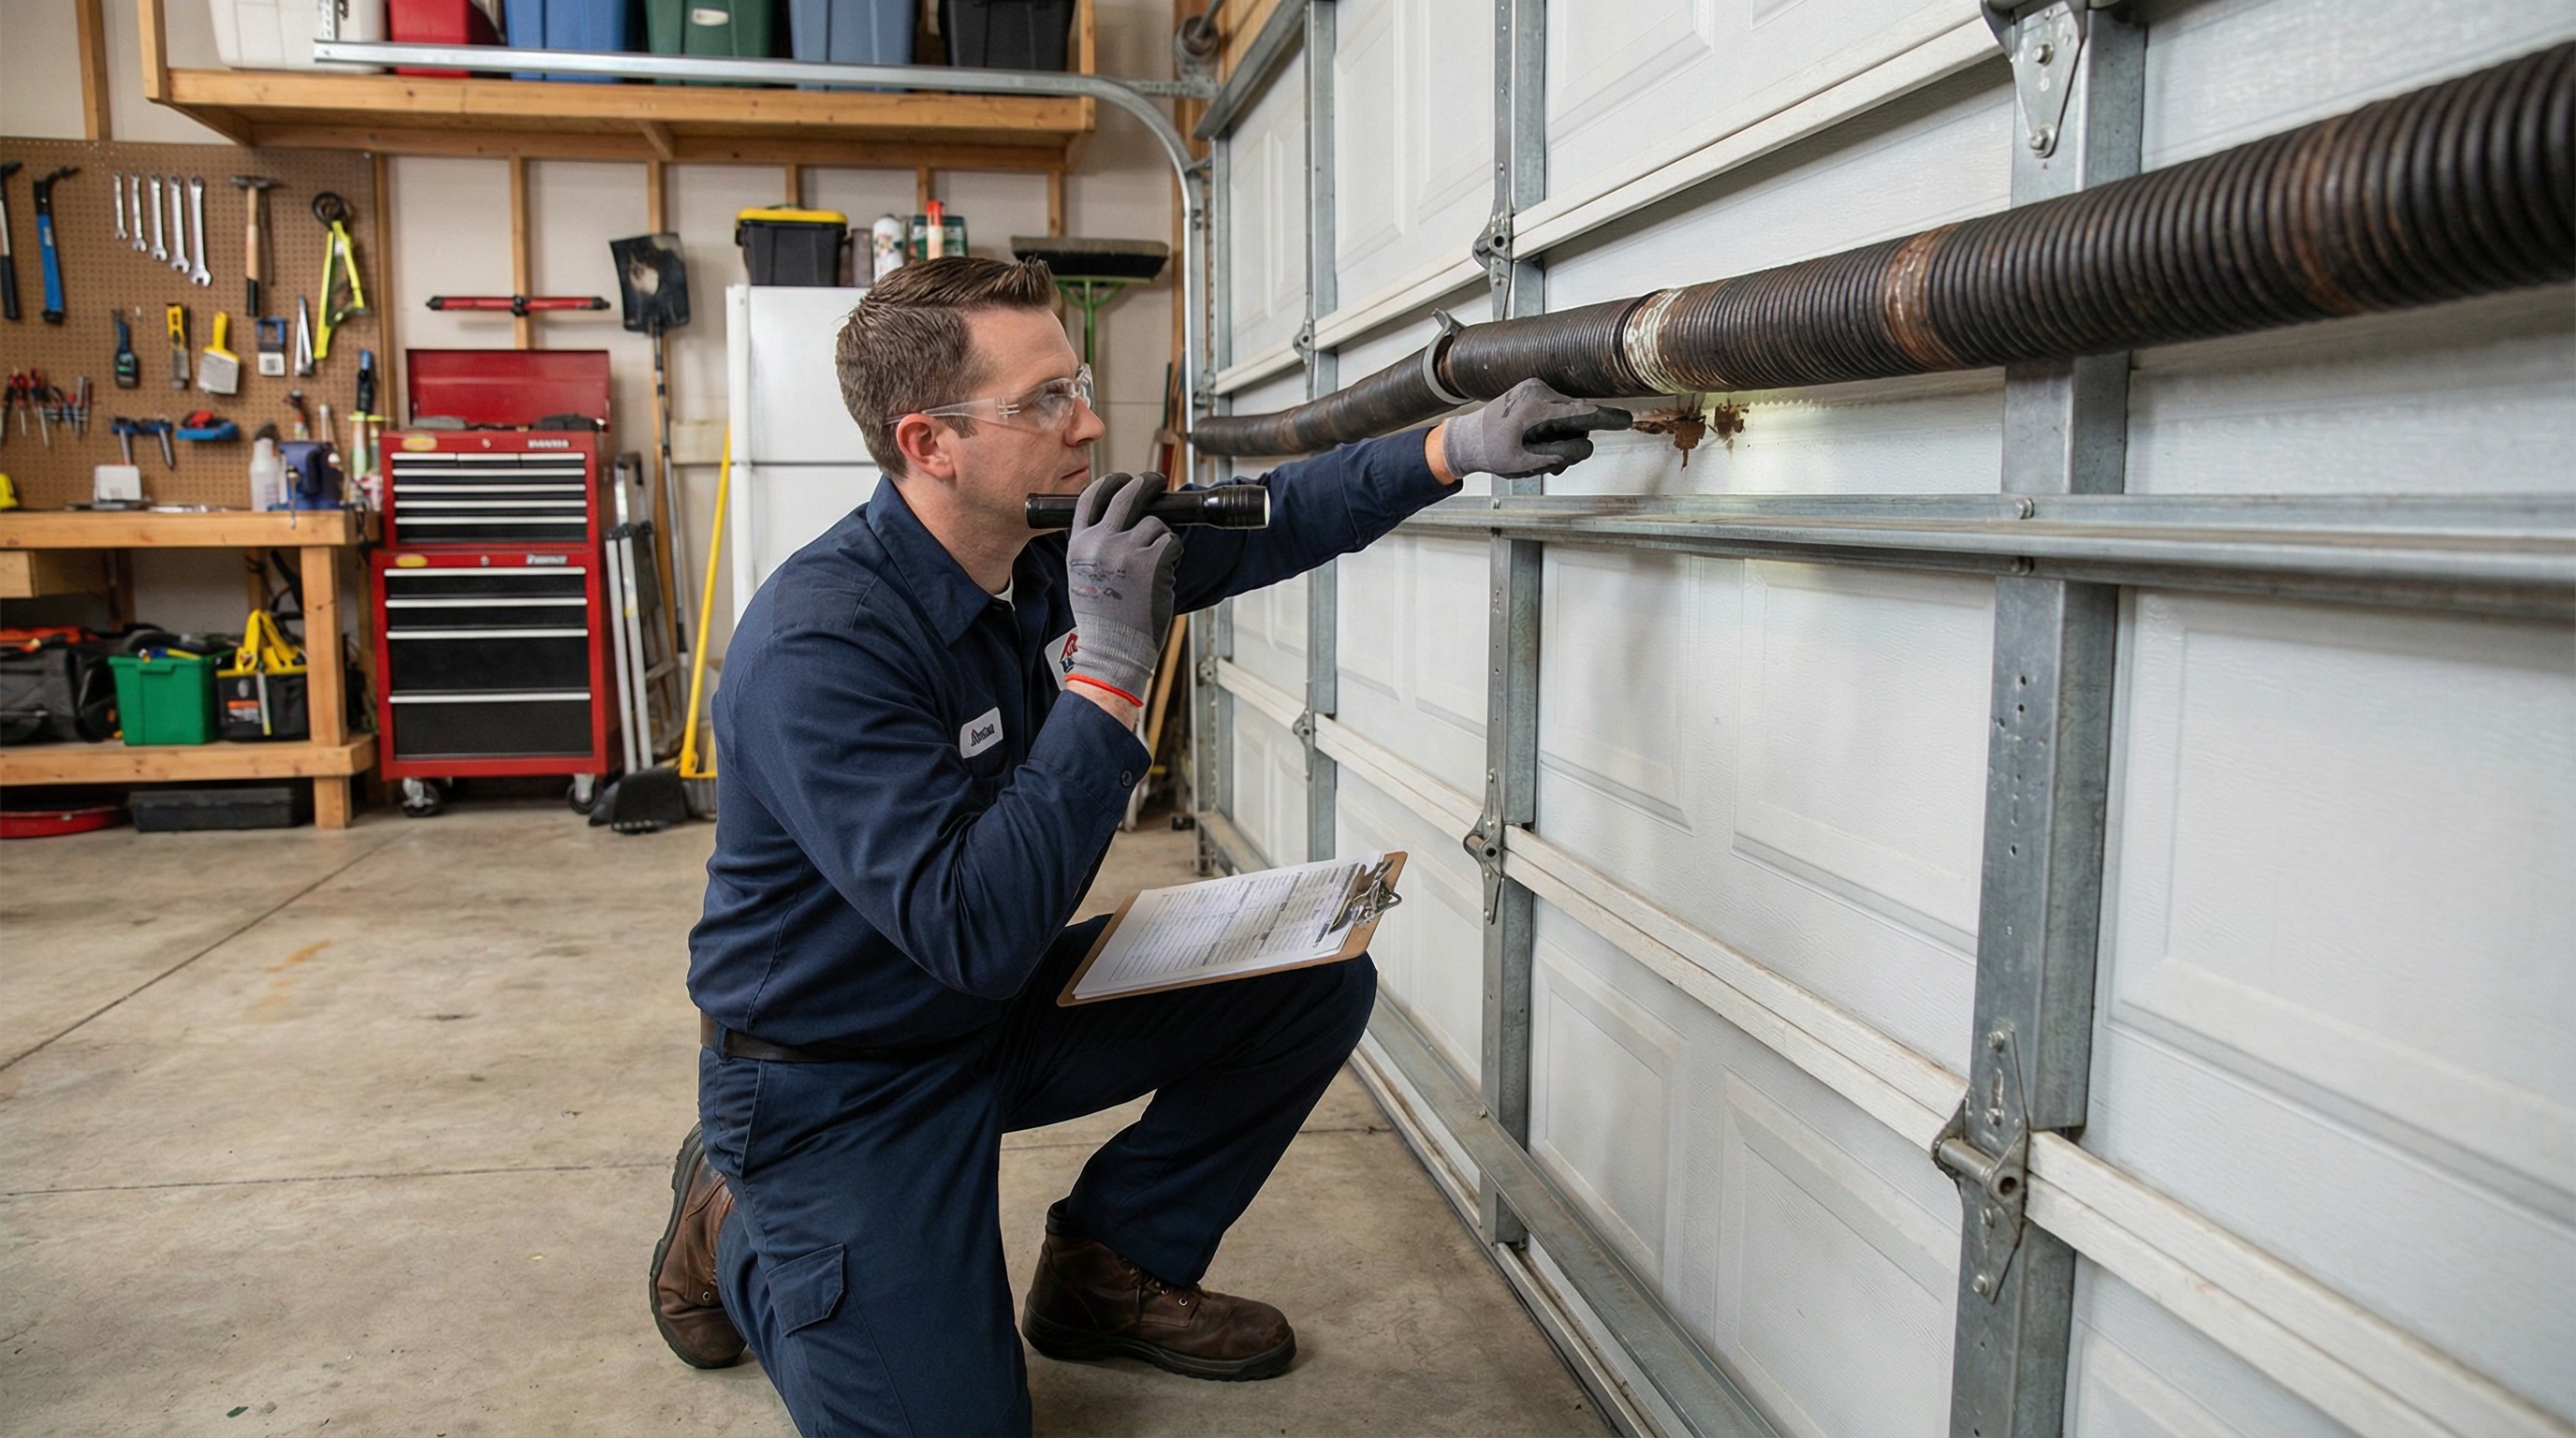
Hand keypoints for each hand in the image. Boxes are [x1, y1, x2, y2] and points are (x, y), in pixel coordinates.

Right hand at [1063, 471, 1179, 708]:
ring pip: (1156, 523)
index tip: (1122, 478)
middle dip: (1146, 483)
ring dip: (1161, 538)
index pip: (1090, 498)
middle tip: (1156, 481)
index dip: (1108, 482)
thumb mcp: (1082, 574)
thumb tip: (1116, 521)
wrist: (1113, 648)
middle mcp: (1100, 542)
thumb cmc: (1101, 618)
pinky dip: (1173, 555)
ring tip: (1154, 565)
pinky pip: (1171, 543)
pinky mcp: (1153, 561)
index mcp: (1079, 544)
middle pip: (1127, 495)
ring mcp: (1127, 549)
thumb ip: (1093, 545)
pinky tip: (1162, 574)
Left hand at [1439, 378, 1631, 478]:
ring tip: (1535, 451)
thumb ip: (1560, 455)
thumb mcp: (1527, 464)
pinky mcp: (1534, 389)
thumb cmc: (1492, 452)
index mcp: (1536, 410)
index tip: (1625, 420)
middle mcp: (1538, 392)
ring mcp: (1535, 387)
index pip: (1581, 414)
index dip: (1606, 419)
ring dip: (1561, 437)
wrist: (1467, 438)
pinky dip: (1553, 427)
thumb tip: (1587, 447)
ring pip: (1569, 417)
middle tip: (1548, 462)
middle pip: (1578, 420)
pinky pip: (1558, 410)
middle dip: (1570, 443)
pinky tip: (1535, 439)